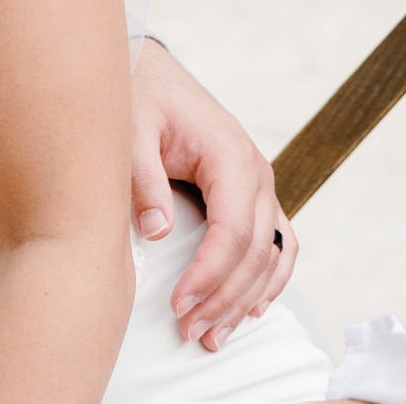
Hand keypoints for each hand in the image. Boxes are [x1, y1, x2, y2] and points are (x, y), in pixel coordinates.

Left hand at [129, 38, 295, 349]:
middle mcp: (256, 173)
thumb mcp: (130, 128)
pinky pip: (275, 244)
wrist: (151, 71)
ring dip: (246, 299)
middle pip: (255, 253)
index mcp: (231, 156)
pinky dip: (268, 279)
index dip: (209, 275)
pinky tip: (251, 308)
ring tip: (215, 334)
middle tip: (191, 332)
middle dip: (224, 298)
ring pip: (270, 256)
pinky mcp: (252, 194)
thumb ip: (142, 177)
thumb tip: (157, 231)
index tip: (180, 305)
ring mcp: (260, 185)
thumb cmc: (140, 96)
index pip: (233, 232)